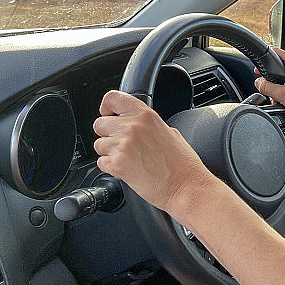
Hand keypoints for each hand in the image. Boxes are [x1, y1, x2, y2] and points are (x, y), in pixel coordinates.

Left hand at [93, 90, 214, 213]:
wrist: (185, 186)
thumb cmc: (183, 163)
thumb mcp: (170, 132)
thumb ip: (149, 124)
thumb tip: (137, 124)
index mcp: (146, 115)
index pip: (112, 98)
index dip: (107, 107)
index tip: (109, 114)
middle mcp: (132, 127)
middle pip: (100, 123)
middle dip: (108, 134)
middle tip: (122, 143)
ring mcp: (123, 146)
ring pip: (99, 144)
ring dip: (109, 151)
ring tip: (129, 158)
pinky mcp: (117, 165)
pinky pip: (101, 162)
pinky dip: (111, 166)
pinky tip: (128, 168)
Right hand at [255, 48, 284, 127]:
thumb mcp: (282, 95)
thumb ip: (267, 87)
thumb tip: (258, 82)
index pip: (278, 52)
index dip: (266, 58)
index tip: (259, 66)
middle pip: (280, 66)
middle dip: (271, 77)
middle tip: (265, 85)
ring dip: (278, 86)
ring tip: (277, 96)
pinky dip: (284, 89)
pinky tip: (283, 99)